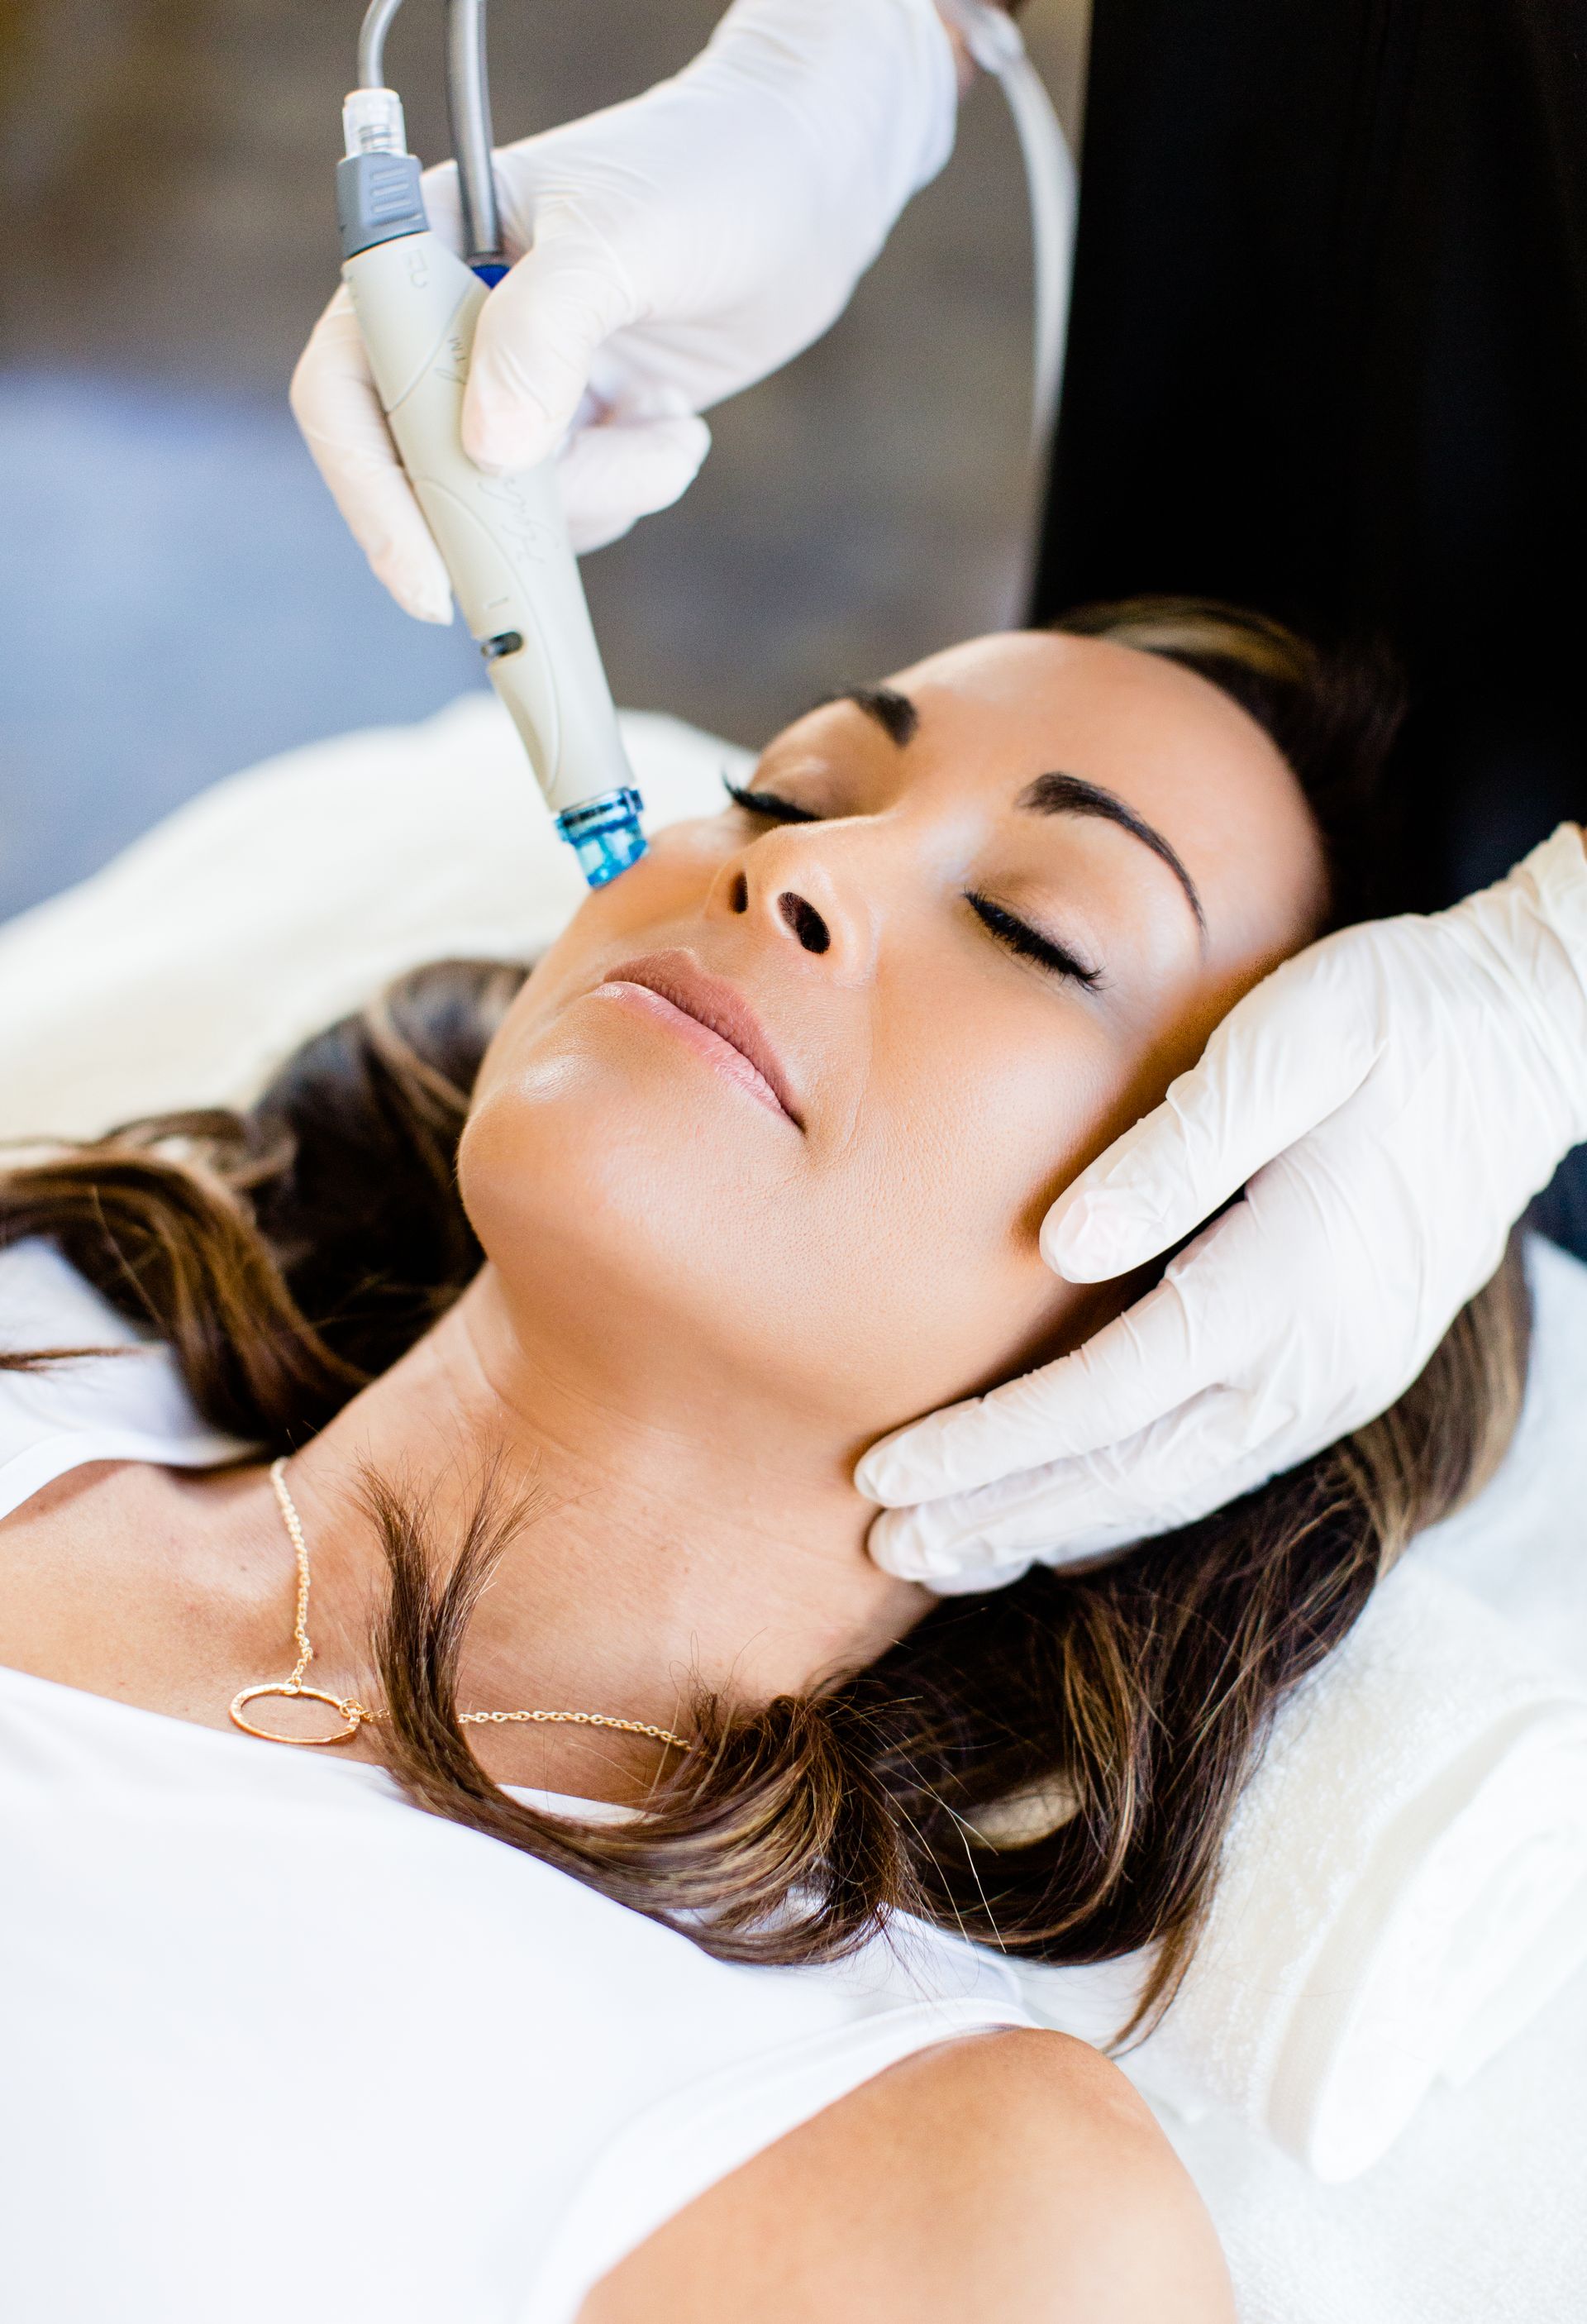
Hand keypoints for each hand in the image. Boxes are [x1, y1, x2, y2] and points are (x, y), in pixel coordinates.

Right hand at [290, 0, 956, 619]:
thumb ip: (544, 334)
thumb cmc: (710, 173)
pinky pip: (576, 507)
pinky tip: (672, 422)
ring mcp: (517, 381)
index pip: (346, 386)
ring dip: (598, 496)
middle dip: (504, 516)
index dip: (371, 489)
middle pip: (421, 471)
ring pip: (510, 506)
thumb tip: (489, 453)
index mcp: (423, 251)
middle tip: (574, 537)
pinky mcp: (579, 423)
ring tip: (663, 427)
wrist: (809, 186)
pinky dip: (631, 486)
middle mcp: (455, 324)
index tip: (427, 577)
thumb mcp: (620, 239)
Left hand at [859, 827, 1586, 1589]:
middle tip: (886, 1552)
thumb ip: (1180, 1146)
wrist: (1533, 1041)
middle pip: (1129, 1476)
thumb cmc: (1401, 1019)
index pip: (1104, 1399)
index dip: (988, 1448)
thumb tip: (1061, 1246)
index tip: (884, 1475)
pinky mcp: (1344, 1376)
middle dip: (999, 1520)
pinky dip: (1127, 1506)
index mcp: (1288, 1281)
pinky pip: (1218, 1470)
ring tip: (949, 1555)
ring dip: (1054, 1527)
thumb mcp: (1293, 1040)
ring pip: (1174, 1491)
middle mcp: (1316, 1364)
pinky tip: (1064, 1520)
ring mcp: (1338, 1382)